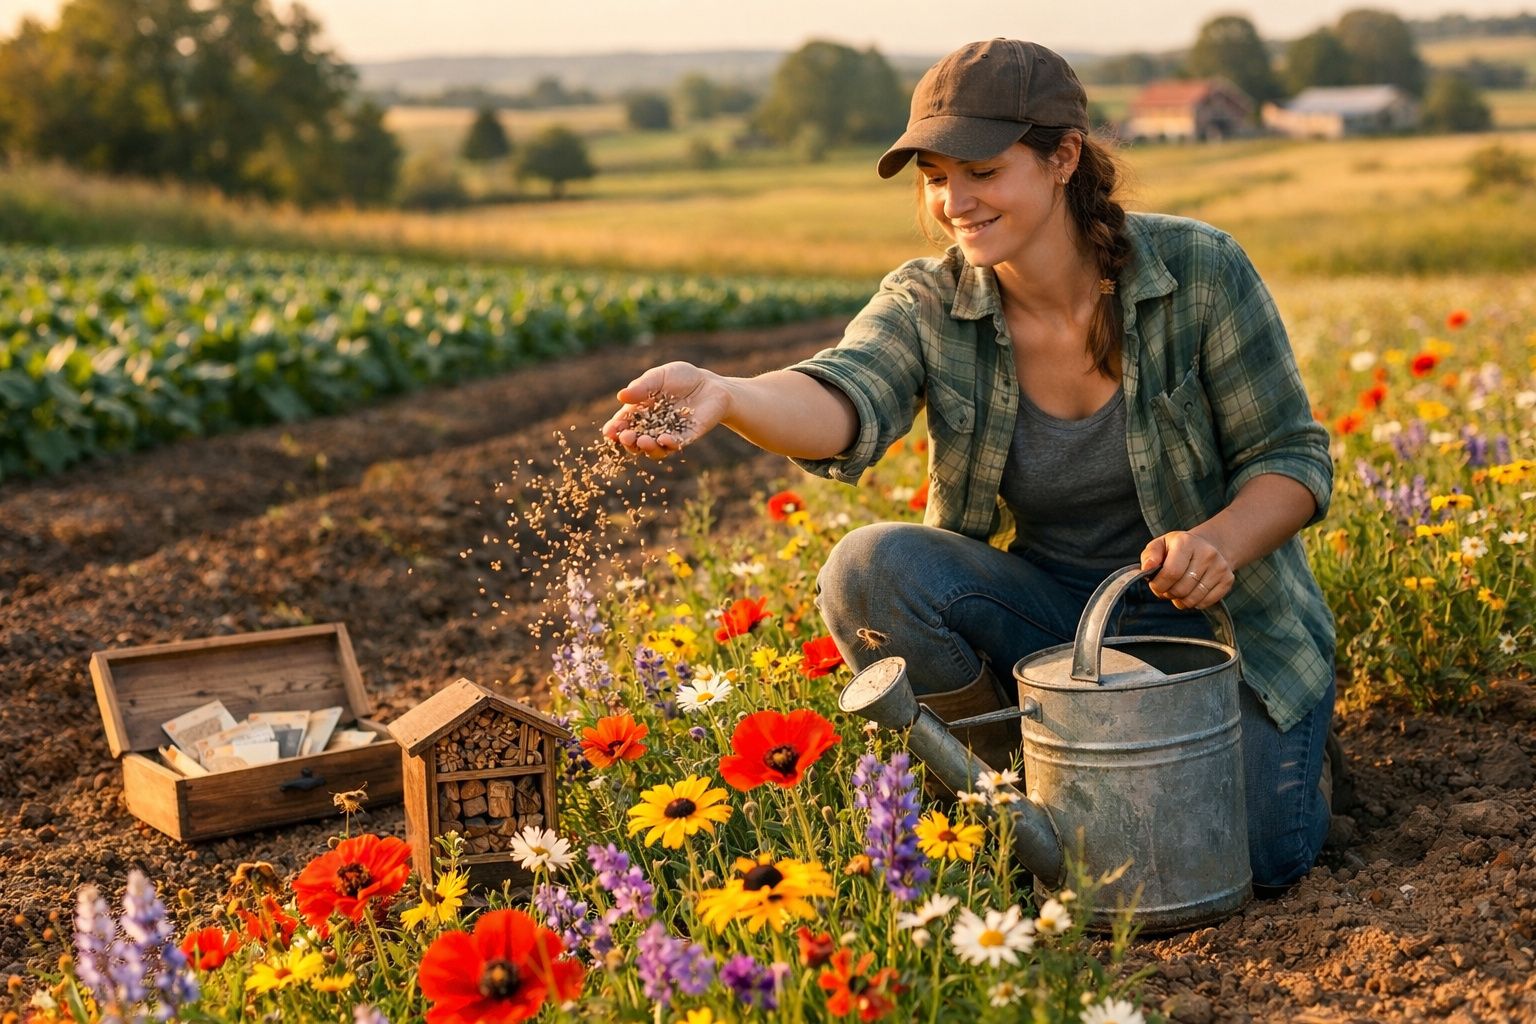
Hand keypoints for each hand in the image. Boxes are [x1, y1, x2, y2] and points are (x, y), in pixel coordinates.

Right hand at [601, 361, 729, 458]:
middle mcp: (652, 427)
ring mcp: (669, 434)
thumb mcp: (659, 377)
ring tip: (644, 441)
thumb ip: (642, 386)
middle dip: (629, 442)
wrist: (710, 384)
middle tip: (626, 438)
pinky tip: (665, 439)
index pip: (624, 424)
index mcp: (640, 412)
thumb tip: (621, 396)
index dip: (615, 429)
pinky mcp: (687, 436)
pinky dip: (669, 444)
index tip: (609, 432)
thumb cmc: (681, 378)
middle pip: (635, 441)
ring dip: (647, 448)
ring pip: (654, 448)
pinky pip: (676, 444)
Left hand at [1139, 531, 1232, 610]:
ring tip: (1177, 590)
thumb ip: (1150, 556)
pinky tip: (1190, 593)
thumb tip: (1146, 569)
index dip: (1159, 585)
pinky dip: (1194, 603)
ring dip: (1180, 600)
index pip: (1171, 573)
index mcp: (1186, 542)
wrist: (1208, 546)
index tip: (1156, 585)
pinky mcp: (1228, 579)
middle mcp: (1207, 553)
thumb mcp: (1160, 545)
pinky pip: (1205, 603)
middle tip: (1167, 588)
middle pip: (1181, 589)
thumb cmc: (1178, 549)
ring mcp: (1220, 567)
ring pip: (1193, 599)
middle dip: (1168, 593)